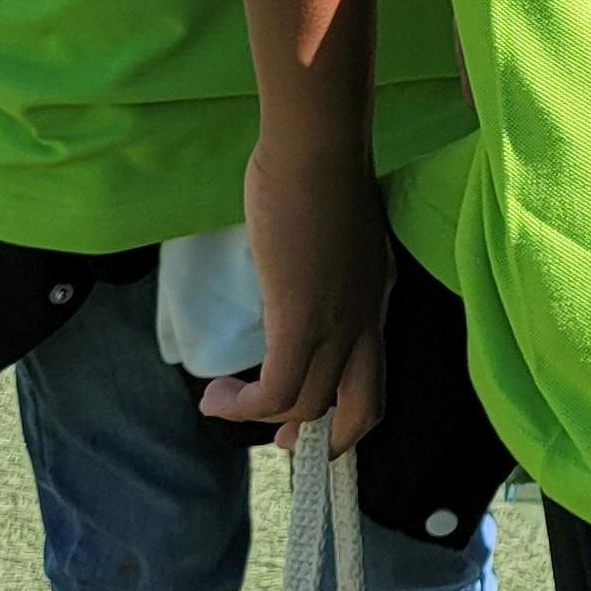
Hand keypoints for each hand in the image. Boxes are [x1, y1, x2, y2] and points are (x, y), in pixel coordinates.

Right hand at [201, 143, 391, 453]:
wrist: (318, 148)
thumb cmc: (318, 170)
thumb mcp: (331, 232)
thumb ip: (320, 264)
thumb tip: (290, 279)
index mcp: (376, 296)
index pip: (373, 372)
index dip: (343, 408)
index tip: (301, 419)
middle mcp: (367, 318)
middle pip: (364, 406)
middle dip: (325, 439)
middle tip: (278, 442)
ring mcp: (339, 322)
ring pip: (308, 403)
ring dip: (259, 416)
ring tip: (220, 402)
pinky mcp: (303, 319)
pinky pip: (277, 389)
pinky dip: (244, 405)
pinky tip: (214, 396)